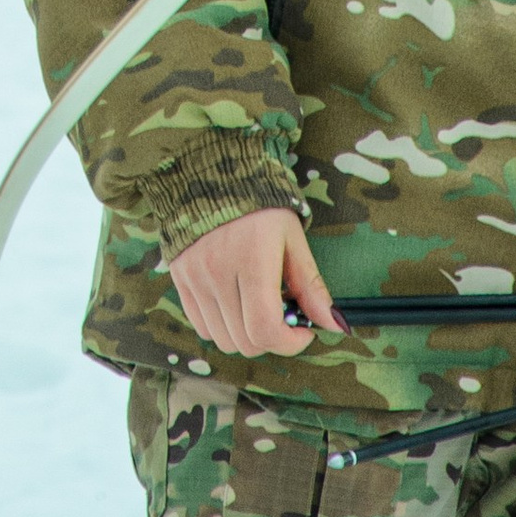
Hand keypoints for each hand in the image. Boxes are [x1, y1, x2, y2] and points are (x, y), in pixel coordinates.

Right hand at [167, 207, 343, 360]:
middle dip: (272, 338)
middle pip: (245, 341)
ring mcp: (194, 275)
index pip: (266, 330)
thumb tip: (336, 326)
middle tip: (281, 312)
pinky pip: (201, 325)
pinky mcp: (179, 276)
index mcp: (251, 260)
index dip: (290, 343)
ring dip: (246, 334)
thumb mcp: (292, 239)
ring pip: (222, 339)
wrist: (213, 172)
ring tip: (256, 304)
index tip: (303, 331)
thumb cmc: (261, 206)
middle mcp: (217, 271)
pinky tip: (235, 302)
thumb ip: (311, 286)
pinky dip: (221, 326)